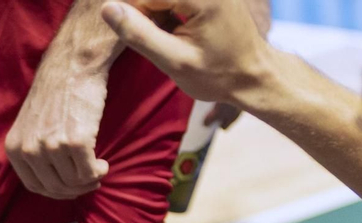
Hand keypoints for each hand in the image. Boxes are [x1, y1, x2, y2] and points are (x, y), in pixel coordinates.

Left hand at [5, 60, 110, 199]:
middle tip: (90, 181)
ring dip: (90, 180)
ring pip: (74, 182)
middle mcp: (29, 149)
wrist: (73, 64)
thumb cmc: (57, 93)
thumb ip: (33, 153)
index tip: (71, 188)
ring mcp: (51, 146)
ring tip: (97, 169)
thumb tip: (54, 185)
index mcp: (15, 148)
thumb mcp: (30, 125)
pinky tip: (103, 164)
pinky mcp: (75, 142)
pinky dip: (98, 172)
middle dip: (75, 189)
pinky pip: (89, 172)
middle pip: (56, 188)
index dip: (56, 192)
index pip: (35, 186)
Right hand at [100, 0, 271, 104]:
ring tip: (176, 38)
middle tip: (165, 41)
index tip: (150, 40)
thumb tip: (107, 8)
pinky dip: (171, 11)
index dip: (137, 17)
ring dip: (159, 13)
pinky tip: (182, 31)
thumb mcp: (174, 61)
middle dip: (149, 13)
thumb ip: (139, 34)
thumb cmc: (218, 75)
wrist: (254, 75)